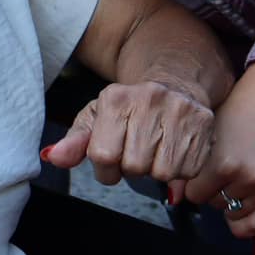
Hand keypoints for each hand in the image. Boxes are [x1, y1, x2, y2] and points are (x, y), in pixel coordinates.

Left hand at [41, 79, 214, 195]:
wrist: (175, 83)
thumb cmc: (129, 108)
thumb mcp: (97, 119)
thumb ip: (75, 142)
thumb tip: (51, 156)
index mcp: (116, 98)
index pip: (103, 156)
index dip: (106, 167)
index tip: (112, 157)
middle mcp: (149, 98)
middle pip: (134, 166)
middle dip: (132, 167)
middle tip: (137, 150)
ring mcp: (179, 110)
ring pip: (162, 172)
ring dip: (156, 170)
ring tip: (155, 150)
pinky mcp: (204, 122)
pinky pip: (188, 171)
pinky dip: (180, 170)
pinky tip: (174, 149)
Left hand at [181, 62, 254, 238]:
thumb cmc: (243, 103)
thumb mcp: (210, 128)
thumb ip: (191, 162)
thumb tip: (174, 195)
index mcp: (224, 162)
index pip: (194, 194)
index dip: (191, 182)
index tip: (195, 174)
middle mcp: (248, 178)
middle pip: (214, 204)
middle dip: (210, 191)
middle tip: (216, 173)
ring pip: (235, 213)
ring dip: (228, 201)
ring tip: (231, 180)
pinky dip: (245, 220)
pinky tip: (239, 207)